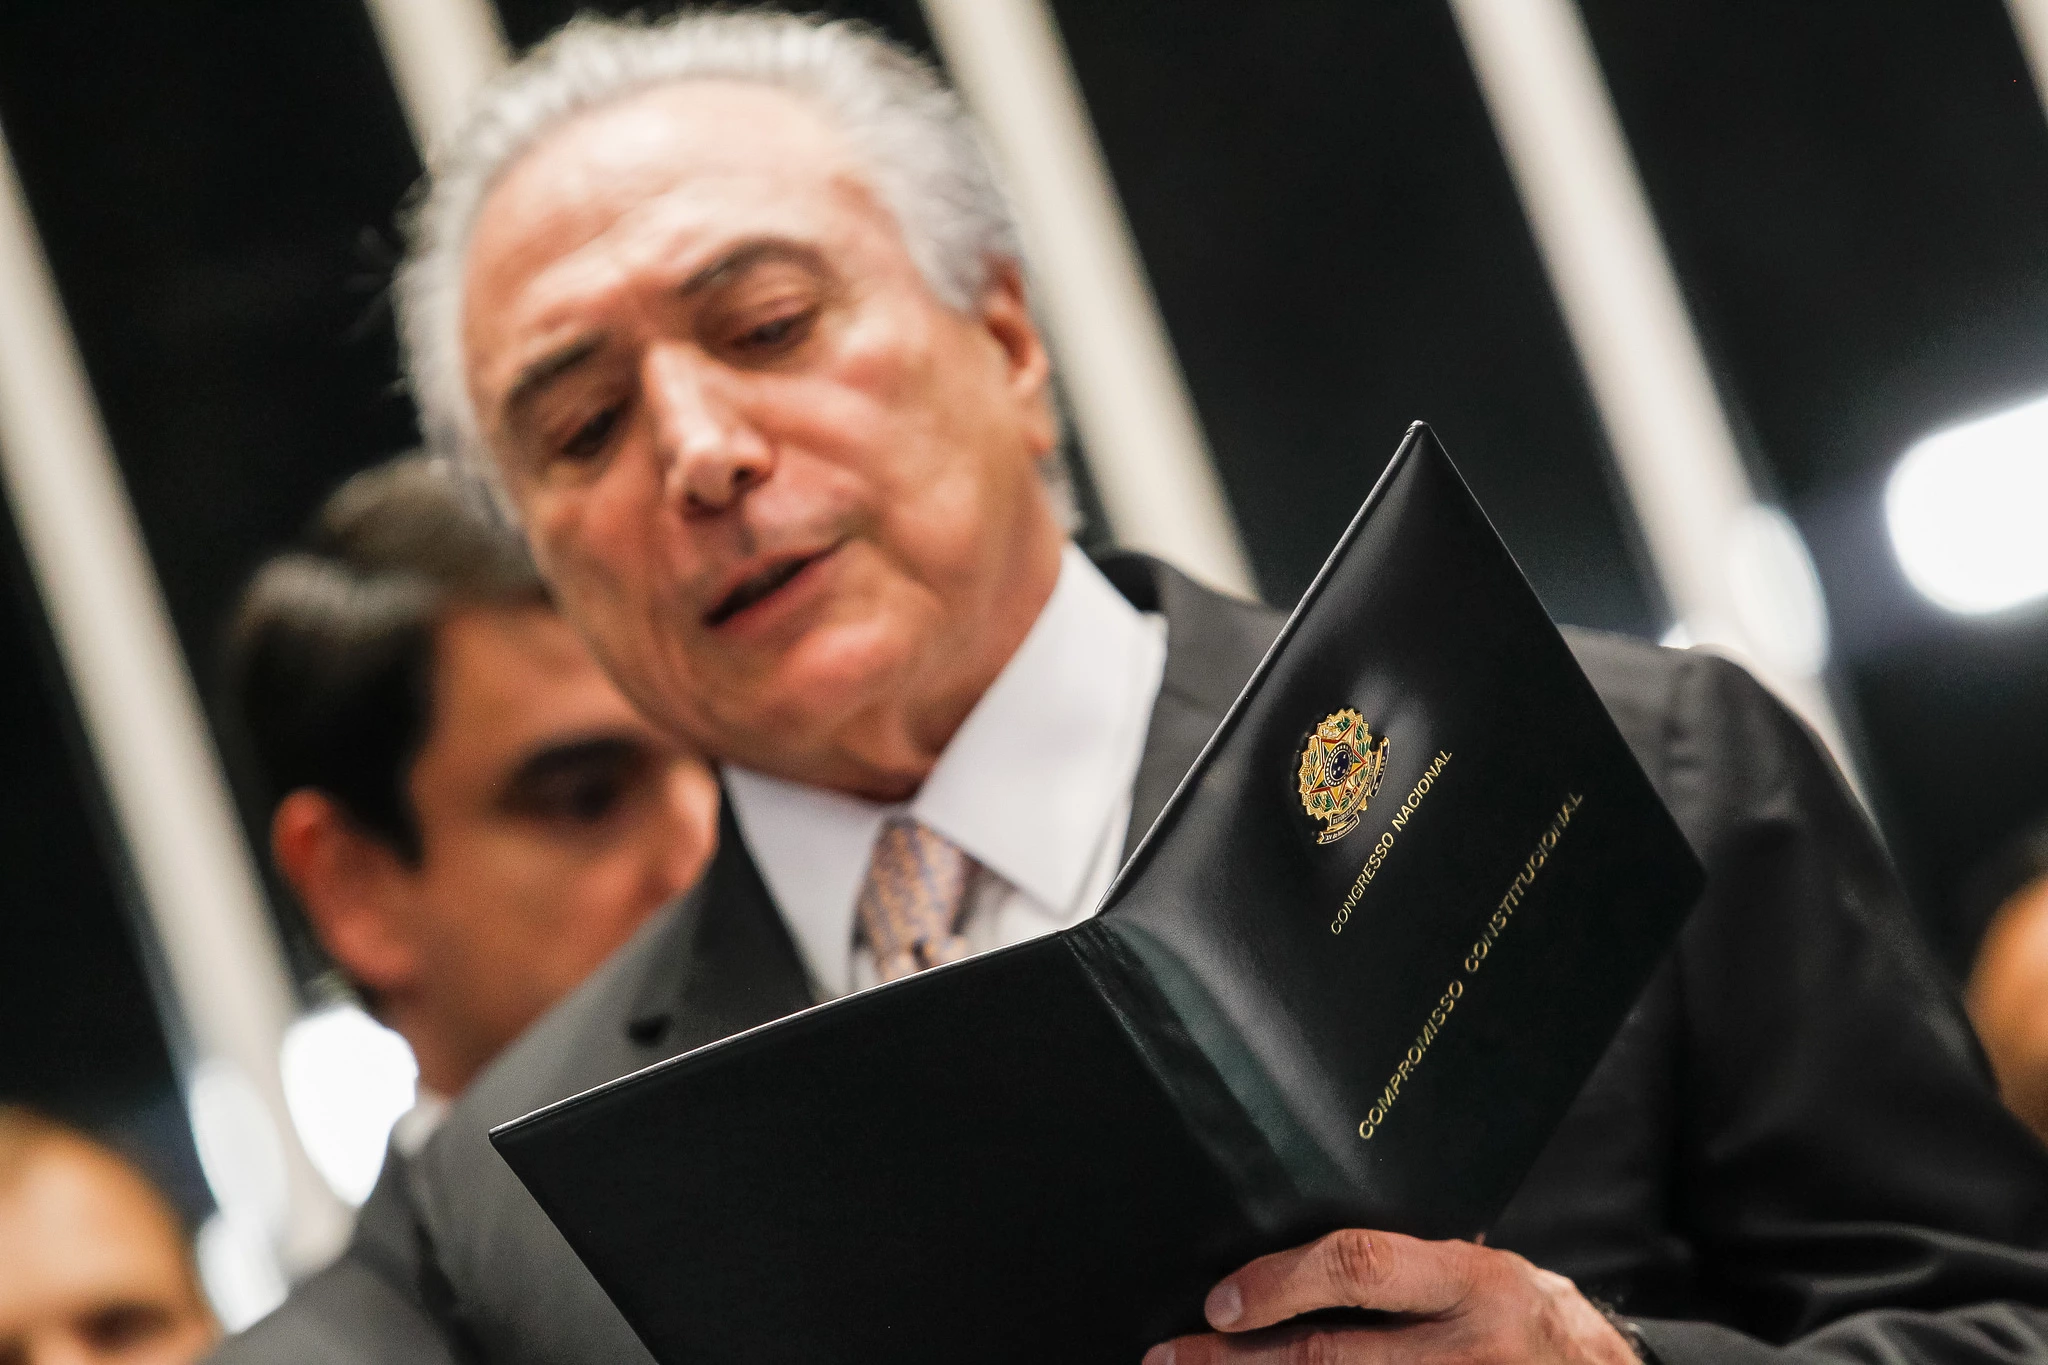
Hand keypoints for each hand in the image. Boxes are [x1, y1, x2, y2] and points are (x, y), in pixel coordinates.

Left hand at [1143, 1228, 1636, 1363]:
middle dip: (1237, 1363)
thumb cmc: (1536, 1320)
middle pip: (1331, 1360)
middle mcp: (1468, 1351)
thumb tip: (1299, 1261)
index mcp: (1471, 1282)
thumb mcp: (1487, 1270)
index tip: (1221, 1299)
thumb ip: (1410, 1267)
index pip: (1360, 1267)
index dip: (1280, 1283)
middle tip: (1170, 1359)